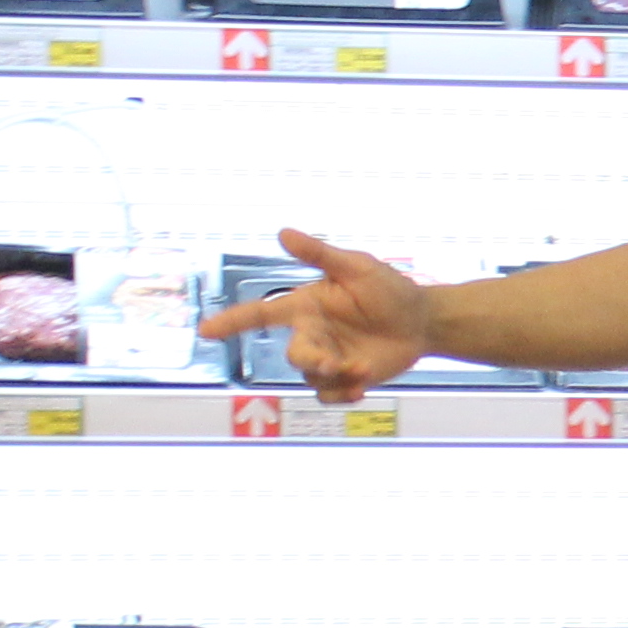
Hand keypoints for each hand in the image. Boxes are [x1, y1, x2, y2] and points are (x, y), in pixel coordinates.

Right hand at [199, 226, 431, 403]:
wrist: (422, 321)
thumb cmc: (389, 289)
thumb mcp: (357, 267)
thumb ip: (320, 254)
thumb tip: (283, 232)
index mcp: (306, 306)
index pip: (261, 314)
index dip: (232, 321)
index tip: (205, 330)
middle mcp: (312, 333)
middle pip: (293, 355)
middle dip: (310, 361)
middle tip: (333, 363)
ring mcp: (328, 358)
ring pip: (311, 378)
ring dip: (337, 377)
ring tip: (364, 368)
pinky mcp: (345, 377)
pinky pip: (328, 395)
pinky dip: (342, 395)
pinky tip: (362, 386)